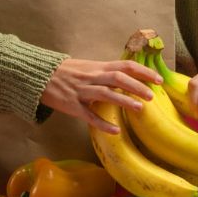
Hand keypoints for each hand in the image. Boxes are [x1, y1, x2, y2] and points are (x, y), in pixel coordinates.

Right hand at [40, 58, 161, 133]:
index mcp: (97, 67)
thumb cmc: (66, 72)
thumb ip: (105, 72)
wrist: (39, 76)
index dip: (142, 71)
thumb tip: (127, 76)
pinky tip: (116, 131)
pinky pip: (89, 116)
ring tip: (140, 109)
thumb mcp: (87, 67)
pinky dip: (103, 124)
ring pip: (105, 94)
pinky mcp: (72, 106)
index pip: (124, 65)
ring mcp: (81, 92)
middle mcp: (91, 78)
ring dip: (123, 101)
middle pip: (117, 78)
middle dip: (136, 86)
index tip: (158, 79)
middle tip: (152, 96)